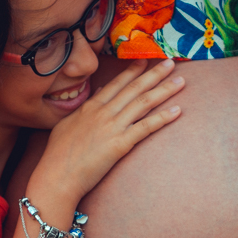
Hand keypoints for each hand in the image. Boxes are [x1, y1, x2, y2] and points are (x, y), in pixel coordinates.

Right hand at [32, 59, 183, 202]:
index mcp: (90, 107)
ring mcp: (112, 127)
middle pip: (134, 88)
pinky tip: (177, 111)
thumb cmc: (58, 155)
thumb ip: (84, 108)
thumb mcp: (68, 125)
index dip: (133, 71)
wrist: (56, 176)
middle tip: (171, 63)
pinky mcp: (120, 144)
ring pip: (143, 103)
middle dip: (154, 74)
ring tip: (181, 81)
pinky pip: (146, 127)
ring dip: (164, 90)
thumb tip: (99, 93)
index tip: (145, 61)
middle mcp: (103, 112)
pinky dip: (163, 118)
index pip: (116, 84)